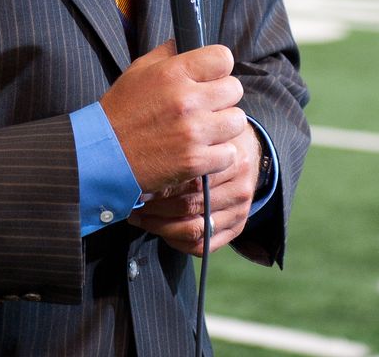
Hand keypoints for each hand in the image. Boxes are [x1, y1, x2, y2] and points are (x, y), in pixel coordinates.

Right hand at [99, 40, 245, 194]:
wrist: (103, 154)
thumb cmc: (120, 111)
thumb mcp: (139, 70)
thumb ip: (167, 53)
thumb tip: (187, 41)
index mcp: (173, 72)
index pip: (223, 58)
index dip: (219, 67)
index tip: (211, 77)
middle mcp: (186, 99)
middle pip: (235, 89)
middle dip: (223, 97)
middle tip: (207, 106)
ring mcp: (193, 131)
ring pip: (237, 121)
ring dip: (224, 126)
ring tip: (206, 129)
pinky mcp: (195, 161)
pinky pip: (230, 153)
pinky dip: (219, 154)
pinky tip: (202, 151)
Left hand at [126, 121, 259, 255]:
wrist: (244, 150)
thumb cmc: (214, 140)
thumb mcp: (205, 132)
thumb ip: (182, 144)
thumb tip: (142, 163)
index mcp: (233, 159)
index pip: (192, 180)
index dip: (161, 186)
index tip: (138, 184)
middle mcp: (240, 187)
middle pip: (192, 205)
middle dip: (156, 207)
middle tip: (134, 203)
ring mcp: (241, 210)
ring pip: (195, 229)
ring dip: (161, 227)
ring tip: (140, 217)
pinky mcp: (238, 227)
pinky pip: (203, 246)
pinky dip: (177, 242)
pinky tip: (160, 230)